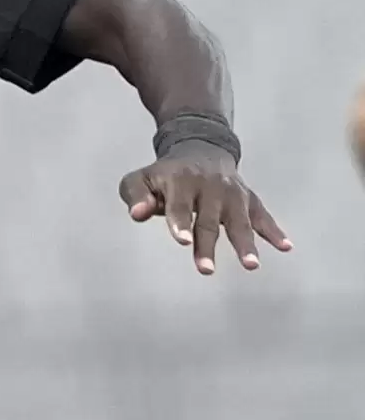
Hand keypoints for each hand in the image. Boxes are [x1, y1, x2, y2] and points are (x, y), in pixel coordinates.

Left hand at [119, 140, 290, 273]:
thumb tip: (138, 214)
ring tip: (250, 265)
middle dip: (207, 246)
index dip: (181, 223)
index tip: (184, 242)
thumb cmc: (165, 175)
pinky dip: (274, 231)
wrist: (200, 149)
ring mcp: (233, 193)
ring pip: (240, 220)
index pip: (180, 206)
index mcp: (181, 180)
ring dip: (245, 243)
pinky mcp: (250, 199)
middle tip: (205, 270)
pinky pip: (263, 216)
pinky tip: (285, 247)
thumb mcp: (141, 178)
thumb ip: (135, 196)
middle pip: (208, 220)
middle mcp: (210, 186)